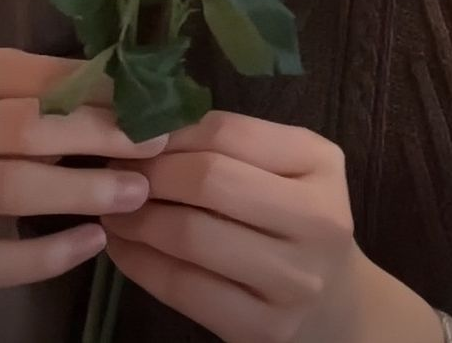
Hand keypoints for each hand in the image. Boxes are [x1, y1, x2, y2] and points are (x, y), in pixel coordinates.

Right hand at [0, 48, 167, 287]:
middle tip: (156, 143)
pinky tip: (94, 242)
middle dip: (98, 135)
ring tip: (137, 192)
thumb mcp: (6, 99)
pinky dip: (46, 254)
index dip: (97, 88)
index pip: (37, 77)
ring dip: (82, 189)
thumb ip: (43, 96)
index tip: (150, 98)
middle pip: (28, 129)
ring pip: (12, 186)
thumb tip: (118, 98)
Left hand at [102, 109, 356, 342]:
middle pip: (210, 180)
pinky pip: (184, 289)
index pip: (230, 132)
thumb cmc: (297, 220)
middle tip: (117, 172)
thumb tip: (148, 128)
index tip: (134, 135)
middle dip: (151, 173)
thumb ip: (232, 145)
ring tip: (113, 209)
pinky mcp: (263, 327)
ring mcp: (293, 278)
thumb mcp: (286, 169)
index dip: (171, 131)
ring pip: (192, 236)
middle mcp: (317, 218)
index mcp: (320, 163)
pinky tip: (124, 248)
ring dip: (137, 219)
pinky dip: (141, 264)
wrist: (337, 304)